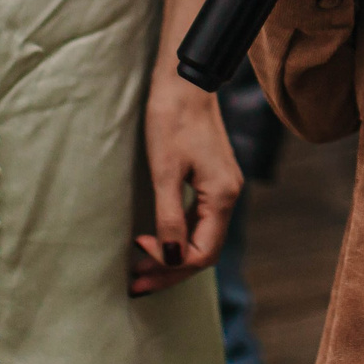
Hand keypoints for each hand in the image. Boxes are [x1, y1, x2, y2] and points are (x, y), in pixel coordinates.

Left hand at [132, 77, 240, 293]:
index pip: (202, 253)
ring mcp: (222, 187)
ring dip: (172, 255)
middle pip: (203, 250)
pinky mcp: (212, 179)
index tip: (138, 249)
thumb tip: (170, 258)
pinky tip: (158, 238)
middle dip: (169, 270)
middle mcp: (228, 194)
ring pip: (201, 236)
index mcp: (222, 195)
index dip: (170, 263)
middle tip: (136, 284)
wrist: (185, 80)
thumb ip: (169, 217)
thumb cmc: (172, 120)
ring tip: (141, 266)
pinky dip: (179, 235)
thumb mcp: (165, 171)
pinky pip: (199, 219)